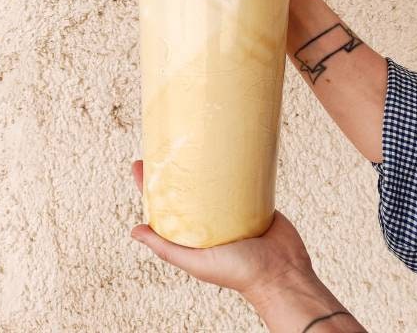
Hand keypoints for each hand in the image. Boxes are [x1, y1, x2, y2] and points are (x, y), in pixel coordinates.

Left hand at [129, 161, 354, 329]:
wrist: (282, 271)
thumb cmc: (239, 274)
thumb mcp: (198, 263)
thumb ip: (167, 249)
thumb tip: (134, 231)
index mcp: (193, 235)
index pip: (164, 205)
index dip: (149, 185)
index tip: (139, 163)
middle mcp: (209, 221)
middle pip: (186, 189)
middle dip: (173, 169)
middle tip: (163, 145)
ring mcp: (231, 208)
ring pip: (212, 182)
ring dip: (201, 164)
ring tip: (190, 141)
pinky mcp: (253, 199)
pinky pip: (239, 178)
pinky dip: (231, 166)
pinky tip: (224, 150)